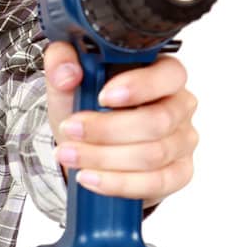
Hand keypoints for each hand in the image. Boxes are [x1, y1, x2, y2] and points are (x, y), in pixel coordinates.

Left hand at [43, 44, 198, 209]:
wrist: (88, 146)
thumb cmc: (88, 108)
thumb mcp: (69, 82)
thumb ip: (62, 63)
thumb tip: (67, 73)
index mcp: (164, 74)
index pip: (170, 75)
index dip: (139, 86)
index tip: (103, 96)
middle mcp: (180, 106)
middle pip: (157, 121)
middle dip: (107, 130)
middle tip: (71, 130)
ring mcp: (183, 142)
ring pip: (152, 155)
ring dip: (104, 158)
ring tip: (70, 155)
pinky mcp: (179, 173)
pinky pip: (155, 183)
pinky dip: (117, 183)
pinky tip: (90, 178)